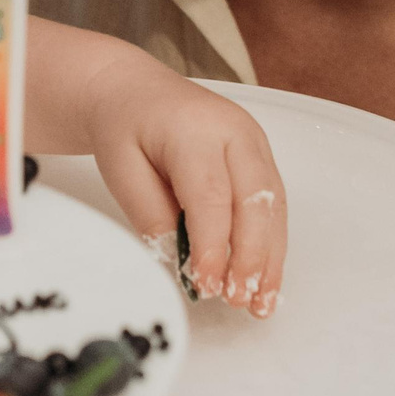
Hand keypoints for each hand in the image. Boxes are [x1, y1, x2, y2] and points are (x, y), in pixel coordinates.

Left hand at [86, 62, 285, 317]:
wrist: (136, 92)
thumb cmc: (126, 126)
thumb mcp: (120, 168)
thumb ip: (149, 213)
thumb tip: (179, 258)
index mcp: (194, 127)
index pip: (210, 194)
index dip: (213, 245)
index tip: (207, 284)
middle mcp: (235, 131)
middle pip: (254, 200)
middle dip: (250, 256)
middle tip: (238, 299)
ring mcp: (254, 142)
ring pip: (273, 206)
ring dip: (269, 258)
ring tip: (259, 303)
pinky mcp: (262, 157)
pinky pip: (274, 205)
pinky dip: (271, 245)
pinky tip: (264, 278)